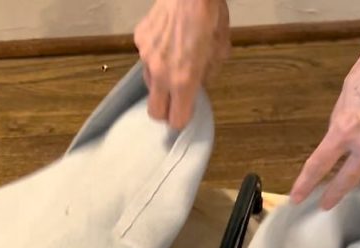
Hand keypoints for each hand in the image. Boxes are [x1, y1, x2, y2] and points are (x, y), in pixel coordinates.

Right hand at [134, 0, 230, 130]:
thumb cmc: (210, 14)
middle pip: (155, 112)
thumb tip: (200, 85)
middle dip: (165, 111)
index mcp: (183, 80)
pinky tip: (166, 40)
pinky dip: (155, 55)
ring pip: (150, 83)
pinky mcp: (140, 40)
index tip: (186, 114)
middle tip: (175, 100)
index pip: (176, 120)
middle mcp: (161, 73)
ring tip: (173, 63)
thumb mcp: (220, 49)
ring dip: (160, 82)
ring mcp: (147, 56)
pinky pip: (146, 57)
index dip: (182, 120)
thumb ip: (208, 74)